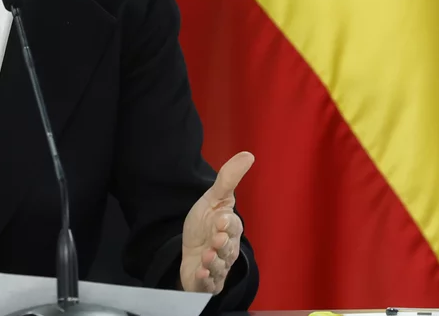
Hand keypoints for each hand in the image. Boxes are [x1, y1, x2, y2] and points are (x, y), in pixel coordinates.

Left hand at [179, 151, 253, 293]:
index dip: (227, 223)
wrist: (190, 252)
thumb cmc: (205, 225)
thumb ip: (228, 179)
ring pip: (219, 267)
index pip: (233, 226)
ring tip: (205, 257)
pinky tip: (200, 273)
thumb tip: (248, 154)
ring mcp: (218, 267)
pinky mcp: (207, 281)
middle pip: (228, 248)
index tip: (220, 218)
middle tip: (215, 240)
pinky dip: (205, 279)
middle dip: (222, 245)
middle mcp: (227, 250)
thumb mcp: (214, 199)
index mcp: (230, 229)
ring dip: (213, 262)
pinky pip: (209, 283)